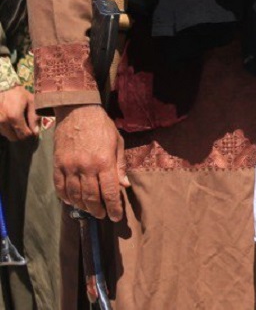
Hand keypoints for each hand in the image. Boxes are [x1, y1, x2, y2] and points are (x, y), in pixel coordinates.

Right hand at [0, 85, 37, 140]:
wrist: (2, 86)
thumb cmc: (17, 93)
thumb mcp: (30, 101)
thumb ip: (33, 117)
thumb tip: (36, 132)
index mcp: (15, 117)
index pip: (24, 135)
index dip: (30, 134)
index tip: (32, 130)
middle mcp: (3, 122)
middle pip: (14, 138)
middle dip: (20, 134)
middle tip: (24, 127)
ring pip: (6, 135)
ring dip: (12, 131)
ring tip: (16, 121)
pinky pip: (0, 130)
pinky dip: (5, 128)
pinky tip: (9, 120)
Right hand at [53, 104, 128, 220]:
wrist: (77, 112)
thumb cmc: (101, 126)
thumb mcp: (117, 142)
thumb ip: (120, 165)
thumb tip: (125, 185)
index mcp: (104, 162)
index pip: (109, 191)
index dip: (113, 207)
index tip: (116, 216)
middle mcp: (86, 167)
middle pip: (91, 197)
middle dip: (98, 210)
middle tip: (102, 215)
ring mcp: (70, 167)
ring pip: (75, 195)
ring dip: (82, 206)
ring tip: (90, 210)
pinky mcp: (58, 165)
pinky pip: (60, 187)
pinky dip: (65, 197)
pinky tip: (72, 201)